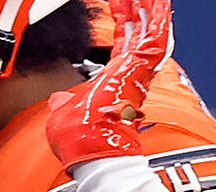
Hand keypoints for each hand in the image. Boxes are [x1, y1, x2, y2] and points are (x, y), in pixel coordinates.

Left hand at [45, 0, 171, 168]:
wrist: (94, 151)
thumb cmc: (81, 140)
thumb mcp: (63, 113)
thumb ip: (62, 101)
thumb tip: (57, 99)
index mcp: (115, 79)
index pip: (122, 43)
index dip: (122, 21)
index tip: (121, 5)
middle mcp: (131, 73)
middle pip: (137, 30)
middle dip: (136, 7)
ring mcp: (138, 70)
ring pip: (148, 28)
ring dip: (149, 7)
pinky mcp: (141, 68)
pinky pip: (154, 35)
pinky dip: (157, 16)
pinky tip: (158, 0)